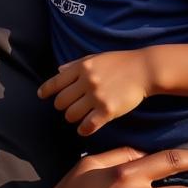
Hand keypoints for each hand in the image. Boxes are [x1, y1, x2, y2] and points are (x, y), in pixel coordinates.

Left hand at [38, 49, 154, 135]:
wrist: (145, 69)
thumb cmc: (120, 62)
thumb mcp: (96, 57)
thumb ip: (76, 65)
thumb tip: (58, 70)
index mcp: (82, 67)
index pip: (55, 82)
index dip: (46, 90)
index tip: (41, 95)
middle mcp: (86, 81)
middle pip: (61, 102)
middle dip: (63, 106)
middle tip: (69, 107)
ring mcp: (96, 96)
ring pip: (71, 115)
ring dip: (73, 118)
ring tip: (79, 116)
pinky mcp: (107, 110)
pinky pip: (87, 126)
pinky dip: (83, 129)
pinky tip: (85, 128)